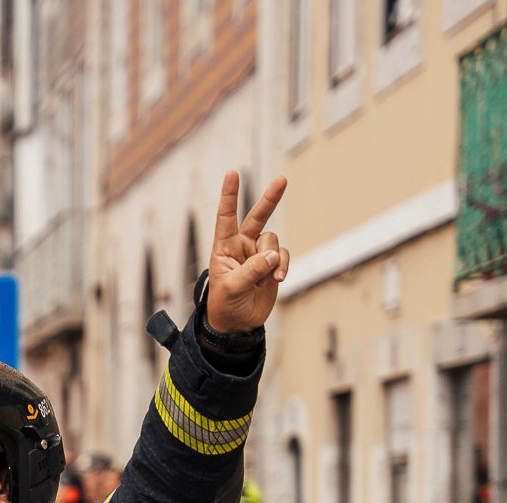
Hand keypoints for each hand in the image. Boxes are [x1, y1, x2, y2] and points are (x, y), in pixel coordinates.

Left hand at [205, 172, 289, 333]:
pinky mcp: (272, 265)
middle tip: (282, 180)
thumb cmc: (224, 305)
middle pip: (258, 217)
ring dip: (273, 258)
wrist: (237, 325)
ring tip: (267, 278)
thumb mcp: (232, 287)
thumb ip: (252, 269)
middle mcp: (242, 246)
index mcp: (223, 247)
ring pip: (273, 241)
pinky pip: (282, 256)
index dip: (229, 196)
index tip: (232, 173)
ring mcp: (258, 254)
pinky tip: (276, 280)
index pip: (226, 217)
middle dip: (270, 199)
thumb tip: (272, 254)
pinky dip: (282, 266)